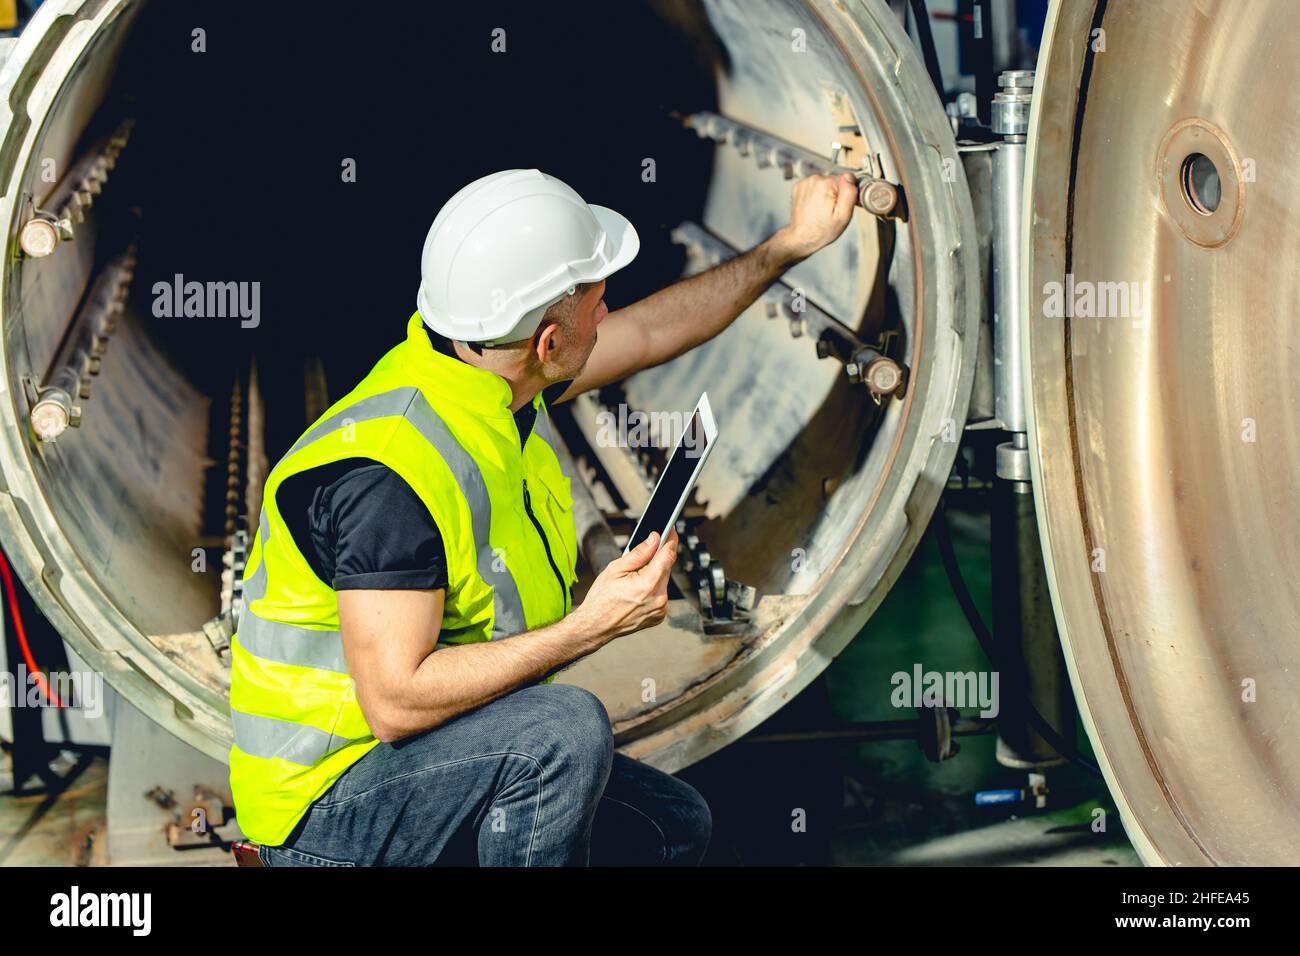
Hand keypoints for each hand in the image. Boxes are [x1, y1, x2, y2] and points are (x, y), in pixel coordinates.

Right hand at [575, 529, 677, 643]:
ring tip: (634, 578)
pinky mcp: (659, 615)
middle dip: (657, 558)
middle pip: (666, 567)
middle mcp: (659, 598)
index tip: (670, 530)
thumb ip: (639, 553)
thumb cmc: (601, 600)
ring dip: (654, 574)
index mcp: (648, 584)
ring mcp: (660, 609)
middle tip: (642, 556)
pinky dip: (653, 588)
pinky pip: (661, 594)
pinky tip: (638, 590)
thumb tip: (654, 539)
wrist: (595, 626)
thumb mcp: (616, 569)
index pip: (668, 555)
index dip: (670, 539)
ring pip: (664, 581)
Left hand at [772, 172, 858, 260]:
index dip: (846, 193)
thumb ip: (849, 193)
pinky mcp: (798, 187)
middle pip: (834, 181)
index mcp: (826, 184)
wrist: (802, 238)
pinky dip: (815, 194)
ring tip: (821, 209)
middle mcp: (814, 179)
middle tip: (830, 210)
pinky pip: (814, 186)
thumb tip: (850, 177)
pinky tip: (814, 206)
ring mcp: (804, 183)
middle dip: (835, 194)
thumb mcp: (843, 215)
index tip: (840, 205)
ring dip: (825, 194)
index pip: (847, 179)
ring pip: (824, 183)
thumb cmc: (823, 230)